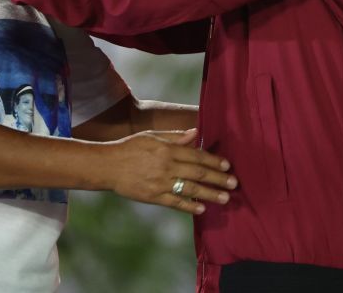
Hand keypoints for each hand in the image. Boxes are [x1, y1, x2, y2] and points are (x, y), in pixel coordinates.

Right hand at [104, 128, 236, 214]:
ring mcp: (160, 183)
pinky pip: (175, 203)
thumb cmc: (130, 147)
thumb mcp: (152, 136)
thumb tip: (196, 133)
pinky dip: (190, 206)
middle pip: (198, 173)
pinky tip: (202, 209)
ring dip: (210, 194)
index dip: (213, 161)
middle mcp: (166, 166)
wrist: (108, 165)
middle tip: (234, 184)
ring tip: (224, 198)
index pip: (196, 156)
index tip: (227, 166)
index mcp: (167, 149)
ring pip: (190, 190)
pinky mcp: (153, 197)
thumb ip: (175, 136)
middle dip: (218, 179)